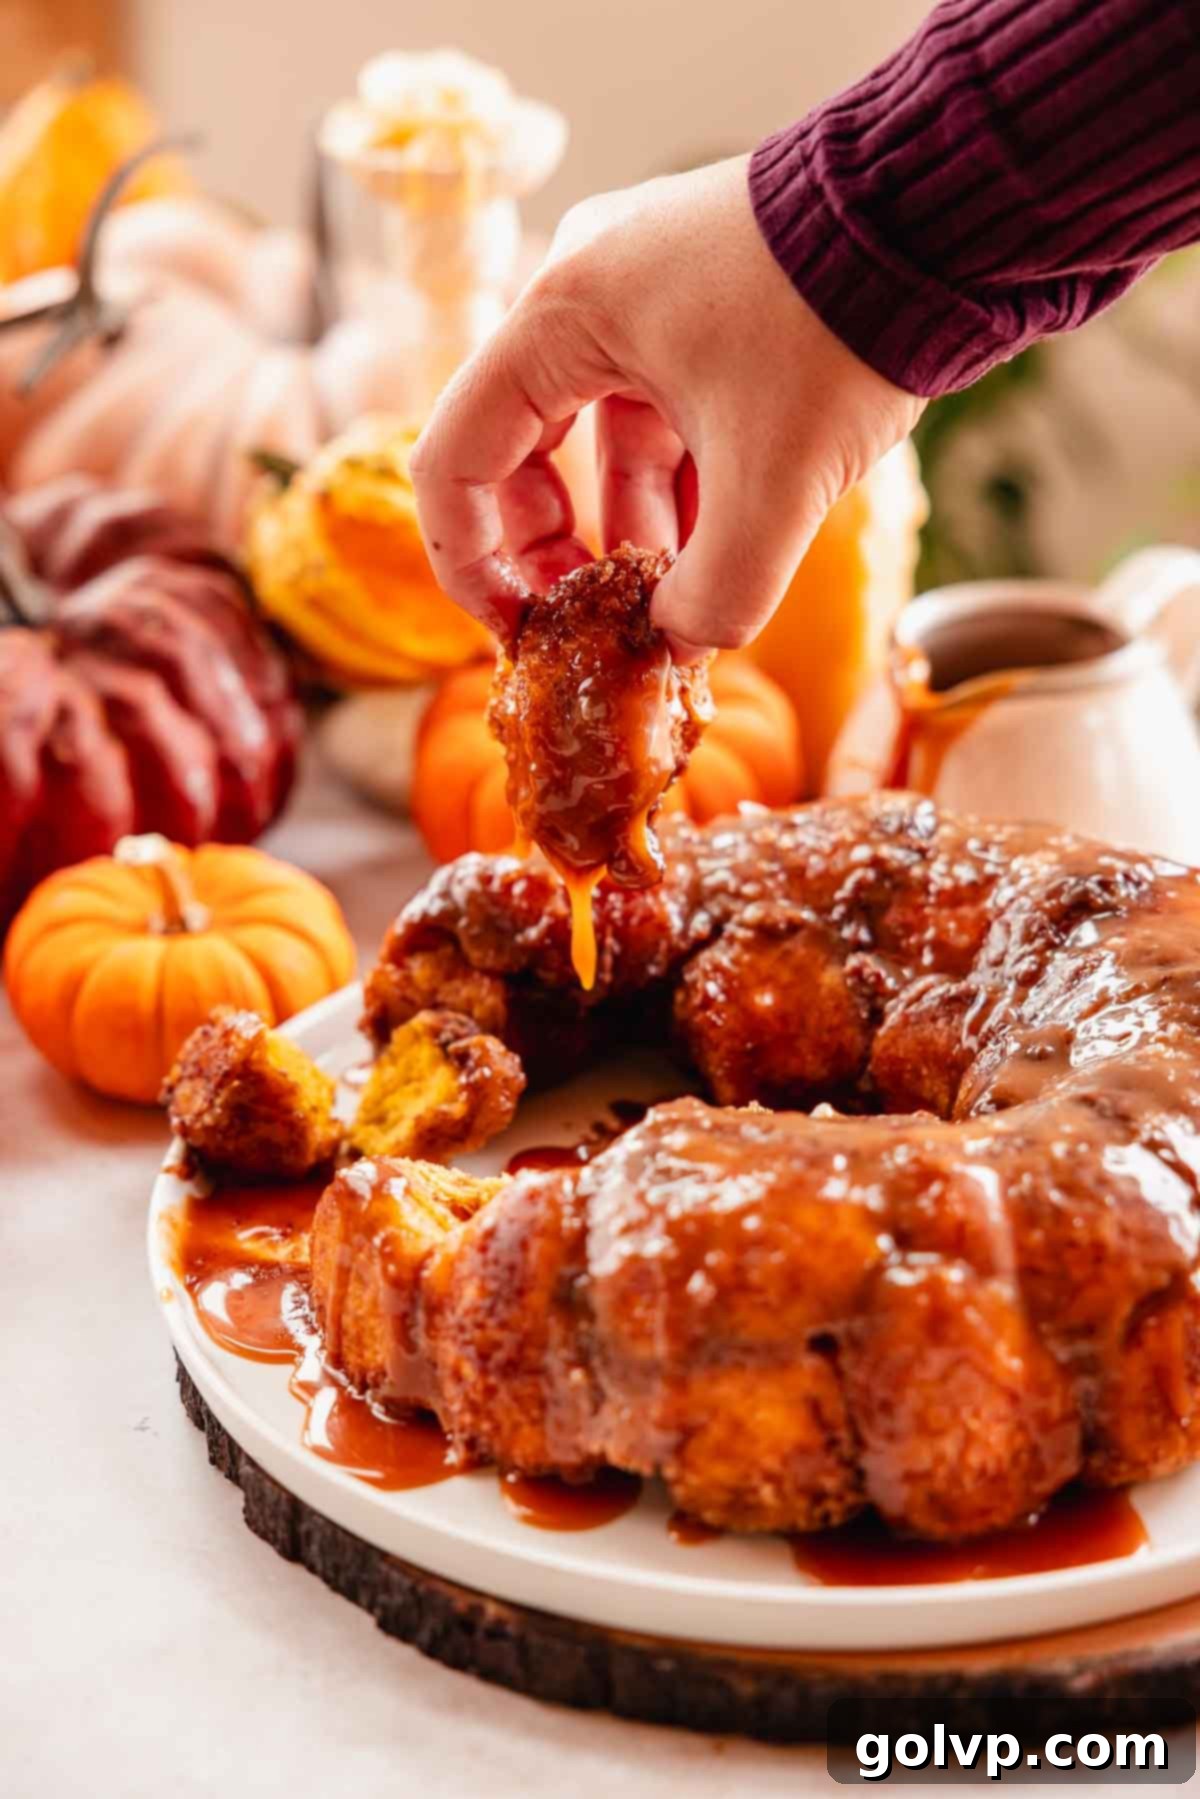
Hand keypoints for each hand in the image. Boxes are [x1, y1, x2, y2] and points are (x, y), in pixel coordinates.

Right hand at [410, 155, 924, 655]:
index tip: (517, 633)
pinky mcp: (709, 311)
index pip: (456, 458)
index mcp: (563, 315)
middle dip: (558, 554)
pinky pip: (667, 420)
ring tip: (678, 605)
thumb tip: (685, 643)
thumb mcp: (775, 485)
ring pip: (606, 445)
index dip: (471, 564)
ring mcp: (650, 298)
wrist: (952, 212)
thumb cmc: (846, 323)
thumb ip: (719, 592)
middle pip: (522, 455)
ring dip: (634, 533)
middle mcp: (588, 296)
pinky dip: (684, 491)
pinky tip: (724, 555)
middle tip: (597, 626)